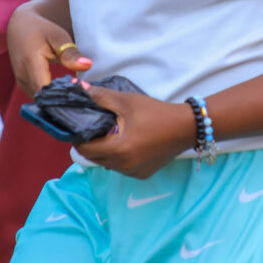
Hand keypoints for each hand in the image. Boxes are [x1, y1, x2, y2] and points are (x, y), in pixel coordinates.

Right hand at [7, 3, 91, 94]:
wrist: (20, 27)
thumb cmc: (42, 30)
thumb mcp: (59, 37)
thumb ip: (70, 53)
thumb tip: (87, 65)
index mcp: (31, 64)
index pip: (46, 92)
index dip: (63, 99)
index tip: (81, 99)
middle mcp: (23, 77)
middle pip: (44, 99)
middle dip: (63, 102)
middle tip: (84, 100)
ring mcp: (21, 82)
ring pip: (41, 100)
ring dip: (57, 100)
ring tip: (77, 96)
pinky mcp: (23, 85)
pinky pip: (38, 96)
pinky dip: (51, 97)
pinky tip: (66, 92)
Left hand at [76, 86, 194, 178]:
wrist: (186, 127)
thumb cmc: (156, 113)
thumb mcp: (127, 102)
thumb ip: (102, 97)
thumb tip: (80, 88)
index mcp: (118, 150)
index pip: (85, 150)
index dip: (77, 138)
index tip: (76, 127)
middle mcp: (124, 167)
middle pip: (94, 159)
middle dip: (89, 145)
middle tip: (90, 129)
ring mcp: (134, 173)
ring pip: (108, 164)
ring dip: (104, 152)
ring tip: (108, 134)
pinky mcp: (143, 174)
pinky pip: (122, 168)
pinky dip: (118, 158)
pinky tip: (125, 143)